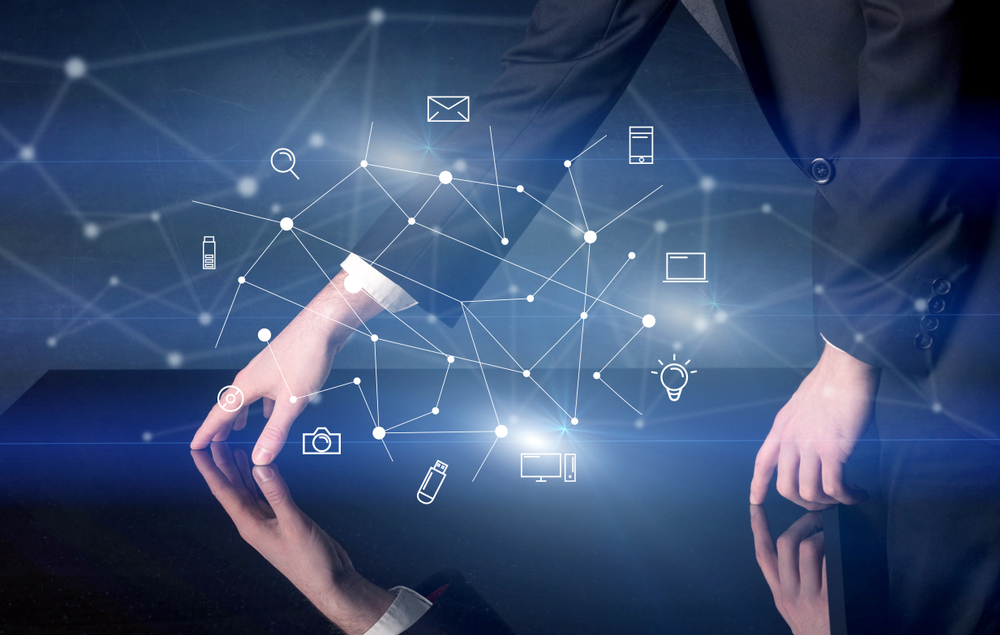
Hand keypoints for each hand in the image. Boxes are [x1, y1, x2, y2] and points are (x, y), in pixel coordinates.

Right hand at [191, 270, 382, 464]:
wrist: (323, 325)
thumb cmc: (306, 357)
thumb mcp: (292, 401)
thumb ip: (275, 431)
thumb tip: (260, 458)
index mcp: (247, 385)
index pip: (220, 414)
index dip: (207, 432)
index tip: (195, 446)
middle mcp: (252, 376)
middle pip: (230, 405)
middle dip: (221, 425)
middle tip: (212, 443)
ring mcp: (265, 369)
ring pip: (248, 396)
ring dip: (241, 414)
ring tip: (238, 428)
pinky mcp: (280, 366)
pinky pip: (264, 390)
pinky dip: (262, 404)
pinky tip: (272, 410)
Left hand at [192, 444, 395, 634]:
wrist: (328, 581)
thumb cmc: (310, 561)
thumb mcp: (294, 524)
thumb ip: (277, 494)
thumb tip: (261, 466)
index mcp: (249, 524)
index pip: (223, 491)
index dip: (209, 469)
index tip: (197, 450)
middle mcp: (253, 522)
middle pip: (232, 488)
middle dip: (221, 464)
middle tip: (214, 440)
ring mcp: (267, 522)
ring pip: (247, 491)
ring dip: (239, 470)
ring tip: (232, 448)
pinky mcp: (281, 521)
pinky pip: (264, 496)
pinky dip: (260, 480)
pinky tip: (261, 470)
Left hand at [750, 342, 878, 509]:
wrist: (844, 369)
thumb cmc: (829, 383)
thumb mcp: (799, 405)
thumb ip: (798, 426)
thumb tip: (806, 442)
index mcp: (781, 428)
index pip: (762, 463)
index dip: (758, 485)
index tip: (755, 500)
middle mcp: (789, 440)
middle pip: (786, 488)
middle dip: (805, 503)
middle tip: (824, 503)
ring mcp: (809, 446)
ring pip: (809, 493)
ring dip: (829, 502)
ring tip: (845, 496)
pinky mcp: (832, 450)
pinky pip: (834, 487)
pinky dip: (847, 497)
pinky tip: (857, 493)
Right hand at [751, 506, 829, 634]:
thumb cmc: (822, 633)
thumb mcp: (797, 612)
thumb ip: (795, 586)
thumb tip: (803, 552)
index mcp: (781, 596)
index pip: (763, 554)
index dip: (758, 527)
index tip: (756, 505)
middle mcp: (790, 595)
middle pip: (785, 544)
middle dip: (802, 523)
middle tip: (819, 518)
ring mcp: (810, 598)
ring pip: (807, 547)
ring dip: (824, 534)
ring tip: (836, 535)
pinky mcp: (832, 601)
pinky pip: (830, 562)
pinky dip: (838, 549)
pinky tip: (849, 548)